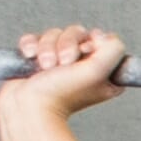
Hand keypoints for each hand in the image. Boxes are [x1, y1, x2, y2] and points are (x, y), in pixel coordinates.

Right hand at [1, 26, 130, 119]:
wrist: (28, 107)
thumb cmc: (61, 93)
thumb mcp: (99, 71)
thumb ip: (113, 48)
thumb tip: (101, 35)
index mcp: (104, 71)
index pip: (104, 40)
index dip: (92, 43)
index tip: (84, 56)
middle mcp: (83, 66)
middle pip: (77, 33)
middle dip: (66, 45)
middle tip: (62, 64)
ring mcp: (58, 62)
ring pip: (54, 34)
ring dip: (47, 48)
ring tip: (45, 67)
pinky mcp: (36, 60)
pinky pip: (35, 38)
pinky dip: (31, 45)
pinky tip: (31, 57)